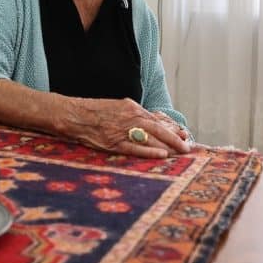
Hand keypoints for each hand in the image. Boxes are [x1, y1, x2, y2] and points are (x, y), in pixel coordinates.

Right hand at [63, 97, 190, 158]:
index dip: (172, 128)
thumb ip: (134, 115)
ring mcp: (122, 130)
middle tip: (188, 147)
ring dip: (168, 146)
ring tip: (181, 153)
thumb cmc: (95, 112)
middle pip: (159, 128)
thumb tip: (152, 122)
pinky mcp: (114, 143)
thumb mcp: (118, 108)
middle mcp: (130, 117)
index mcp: (132, 108)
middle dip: (175, 139)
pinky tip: (162, 155)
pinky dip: (149, 151)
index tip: (184, 135)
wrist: (73, 115)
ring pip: (151, 138)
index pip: (157, 119)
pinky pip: (135, 148)